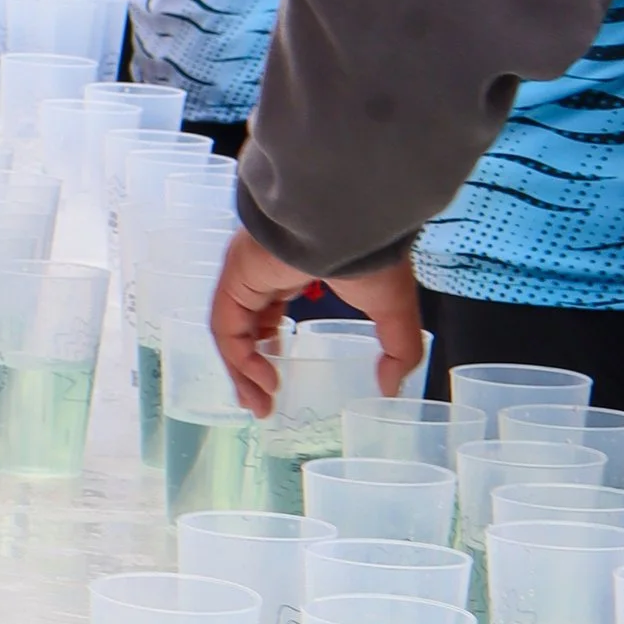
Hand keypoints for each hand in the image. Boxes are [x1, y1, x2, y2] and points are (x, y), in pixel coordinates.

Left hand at [211, 229, 422, 414]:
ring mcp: (246, 272)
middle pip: (245, 324)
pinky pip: (226, 325)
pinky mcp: (235, 276)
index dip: (268, 344)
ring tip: (261, 406)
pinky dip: (239, 358)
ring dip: (242, 371)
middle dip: (250, 365)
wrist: (349, 217)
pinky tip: (262, 382)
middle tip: (264, 403)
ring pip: (232, 329)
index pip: (268, 308)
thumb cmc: (370, 256)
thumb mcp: (392, 310)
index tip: (277, 378)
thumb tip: (391, 387)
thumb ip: (397, 349)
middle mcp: (264, 270)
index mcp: (295, 269)